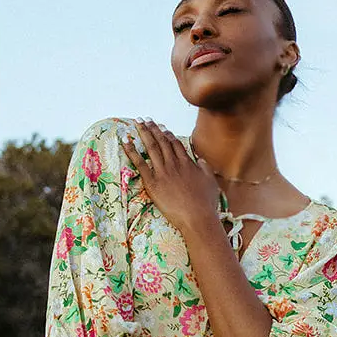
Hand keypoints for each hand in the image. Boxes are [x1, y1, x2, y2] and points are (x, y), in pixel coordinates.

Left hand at [121, 120, 222, 237]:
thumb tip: (200, 160)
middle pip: (162, 141)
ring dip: (143, 133)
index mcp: (187, 163)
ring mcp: (163, 172)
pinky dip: (132, 151)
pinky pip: (140, 163)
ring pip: (151, 147)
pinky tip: (126, 141)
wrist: (197, 217)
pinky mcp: (153, 183)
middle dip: (153, 129)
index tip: (162, 127)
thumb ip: (204, 168)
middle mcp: (174, 164)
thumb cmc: (206, 203)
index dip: (167, 134)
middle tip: (146, 119)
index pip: (175, 144)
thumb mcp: (210, 182)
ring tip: (137, 123)